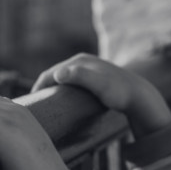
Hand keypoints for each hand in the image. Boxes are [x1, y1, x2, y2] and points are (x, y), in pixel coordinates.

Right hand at [32, 53, 170, 137]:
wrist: (140, 96)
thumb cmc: (119, 93)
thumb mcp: (100, 85)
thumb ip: (80, 77)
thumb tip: (58, 74)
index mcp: (79, 61)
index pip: (50, 74)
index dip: (38, 88)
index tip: (30, 104)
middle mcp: (83, 62)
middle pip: (55, 76)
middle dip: (43, 89)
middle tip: (34, 108)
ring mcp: (89, 69)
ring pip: (63, 80)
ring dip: (53, 91)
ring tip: (46, 107)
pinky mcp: (94, 78)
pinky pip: (72, 84)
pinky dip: (64, 92)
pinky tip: (63, 103)